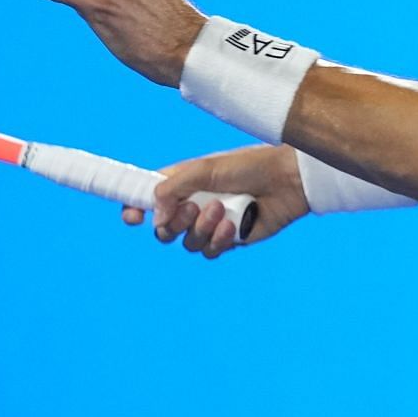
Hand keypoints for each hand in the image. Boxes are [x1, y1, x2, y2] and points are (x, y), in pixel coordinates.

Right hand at [121, 145, 309, 258]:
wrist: (285, 181)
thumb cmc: (248, 165)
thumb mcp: (204, 169)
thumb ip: (173, 189)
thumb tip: (154, 218)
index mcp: (182, 183)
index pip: (149, 198)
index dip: (135, 208)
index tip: (132, 216)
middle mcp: (193, 204)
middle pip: (163, 229)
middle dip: (174, 223)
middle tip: (192, 208)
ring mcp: (210, 224)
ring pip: (187, 243)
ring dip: (201, 229)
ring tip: (222, 210)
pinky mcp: (229, 240)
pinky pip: (209, 251)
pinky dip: (218, 241)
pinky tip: (234, 226)